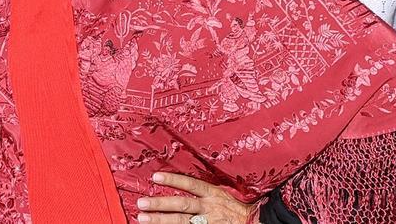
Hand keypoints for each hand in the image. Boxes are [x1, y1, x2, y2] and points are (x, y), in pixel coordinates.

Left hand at [137, 172, 256, 223]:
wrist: (253, 222)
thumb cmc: (234, 206)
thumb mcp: (222, 193)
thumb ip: (203, 189)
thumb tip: (181, 182)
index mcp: (213, 194)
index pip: (191, 184)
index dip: (173, 180)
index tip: (155, 176)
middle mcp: (209, 207)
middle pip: (182, 205)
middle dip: (161, 204)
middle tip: (142, 203)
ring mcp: (208, 221)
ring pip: (181, 221)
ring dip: (161, 220)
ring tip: (143, 218)